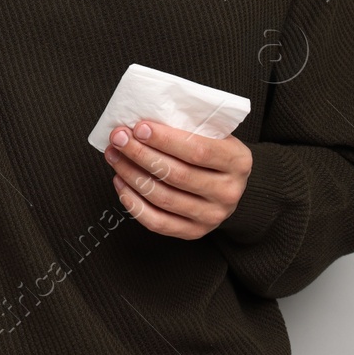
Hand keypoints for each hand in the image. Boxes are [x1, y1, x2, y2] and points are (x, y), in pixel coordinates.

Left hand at [104, 121, 252, 239]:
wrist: (229, 184)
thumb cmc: (214, 151)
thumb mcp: (214, 134)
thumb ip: (190, 127)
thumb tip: (144, 122)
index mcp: (238, 161)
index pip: (198, 150)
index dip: (165, 140)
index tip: (139, 128)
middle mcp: (228, 192)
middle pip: (177, 175)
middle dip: (141, 154)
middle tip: (118, 138)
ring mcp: (212, 216)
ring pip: (164, 198)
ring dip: (132, 175)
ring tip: (115, 156)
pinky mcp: (194, 232)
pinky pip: (158, 222)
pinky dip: (134, 203)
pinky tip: (121, 183)